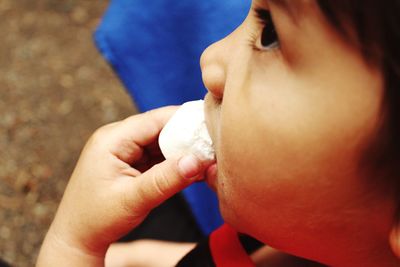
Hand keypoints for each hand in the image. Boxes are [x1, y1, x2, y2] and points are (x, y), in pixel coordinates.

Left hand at [37, 106, 210, 265]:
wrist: (77, 238)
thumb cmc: (97, 219)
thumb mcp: (134, 199)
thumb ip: (166, 179)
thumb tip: (197, 160)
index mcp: (112, 139)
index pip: (156, 119)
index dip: (186, 120)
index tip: (212, 126)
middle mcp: (117, 138)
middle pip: (161, 128)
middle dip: (187, 138)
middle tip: (215, 146)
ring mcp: (124, 150)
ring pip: (162, 142)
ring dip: (183, 151)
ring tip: (209, 160)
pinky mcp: (130, 162)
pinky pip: (157, 156)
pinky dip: (174, 163)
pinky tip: (193, 170)